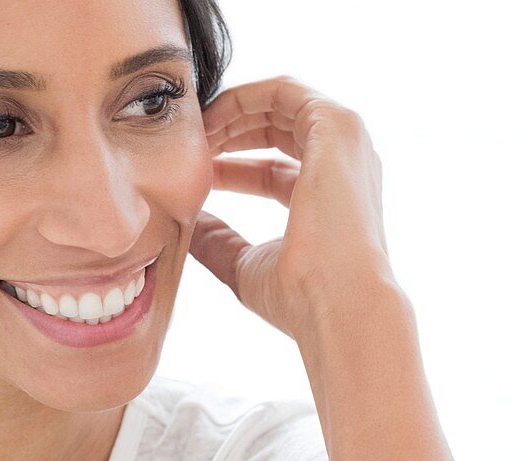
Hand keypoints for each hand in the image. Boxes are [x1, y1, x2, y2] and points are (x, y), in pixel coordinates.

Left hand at [188, 75, 400, 340]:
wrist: (339, 304)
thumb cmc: (303, 297)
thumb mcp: (247, 265)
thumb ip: (218, 242)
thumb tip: (185, 226)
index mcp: (329, 199)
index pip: (273, 169)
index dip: (229, 166)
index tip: (190, 170)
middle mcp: (343, 165)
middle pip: (278, 129)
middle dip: (228, 130)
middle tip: (186, 142)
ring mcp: (344, 143)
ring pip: (280, 103)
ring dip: (232, 110)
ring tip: (192, 129)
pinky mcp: (337, 125)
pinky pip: (283, 89)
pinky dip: (242, 96)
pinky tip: (209, 118)